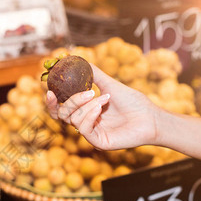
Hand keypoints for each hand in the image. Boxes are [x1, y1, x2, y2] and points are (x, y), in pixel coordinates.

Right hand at [45, 64, 161, 150]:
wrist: (151, 117)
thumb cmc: (134, 103)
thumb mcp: (110, 85)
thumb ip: (94, 74)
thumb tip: (78, 58)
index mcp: (85, 113)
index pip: (61, 110)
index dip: (52, 102)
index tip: (49, 90)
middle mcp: (85, 124)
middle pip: (63, 115)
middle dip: (70, 102)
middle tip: (87, 92)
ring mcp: (91, 135)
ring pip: (73, 120)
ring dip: (87, 106)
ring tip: (104, 98)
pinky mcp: (98, 142)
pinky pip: (84, 129)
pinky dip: (89, 116)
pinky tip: (100, 108)